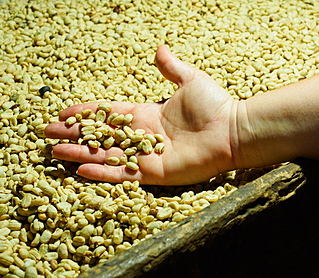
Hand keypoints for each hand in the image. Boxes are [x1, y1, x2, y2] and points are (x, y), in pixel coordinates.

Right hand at [45, 45, 237, 184]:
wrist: (231, 130)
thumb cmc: (213, 105)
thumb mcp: (189, 80)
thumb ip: (170, 68)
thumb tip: (160, 49)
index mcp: (146, 114)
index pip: (109, 114)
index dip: (87, 113)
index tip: (65, 113)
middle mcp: (143, 136)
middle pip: (101, 135)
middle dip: (75, 135)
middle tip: (49, 135)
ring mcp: (147, 156)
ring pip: (106, 155)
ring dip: (80, 154)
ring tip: (55, 153)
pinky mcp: (154, 172)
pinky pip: (123, 173)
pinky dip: (102, 172)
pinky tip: (81, 169)